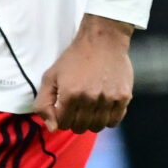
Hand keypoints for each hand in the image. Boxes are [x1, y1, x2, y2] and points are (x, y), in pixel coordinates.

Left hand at [36, 14, 132, 131]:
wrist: (103, 40)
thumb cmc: (75, 58)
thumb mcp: (50, 76)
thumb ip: (43, 104)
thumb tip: (52, 128)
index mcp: (70, 94)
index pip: (63, 124)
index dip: (61, 118)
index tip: (65, 109)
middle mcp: (89, 98)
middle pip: (80, 127)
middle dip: (75, 121)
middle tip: (77, 108)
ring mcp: (108, 99)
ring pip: (97, 127)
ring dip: (91, 121)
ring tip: (90, 108)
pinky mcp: (123, 97)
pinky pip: (114, 121)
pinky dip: (108, 119)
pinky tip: (103, 107)